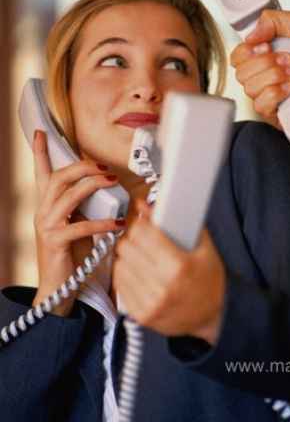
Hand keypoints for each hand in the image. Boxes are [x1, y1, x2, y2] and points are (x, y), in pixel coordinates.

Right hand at [32, 130, 124, 315]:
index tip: (41, 132)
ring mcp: (46, 227)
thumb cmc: (71, 256)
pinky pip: (79, 226)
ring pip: (66, 195)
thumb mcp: (78, 225)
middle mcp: (42, 212)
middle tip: (104, 166)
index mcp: (46, 206)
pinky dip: (101, 222)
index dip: (40, 152)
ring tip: (112, 181)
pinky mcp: (55, 243)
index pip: (41, 174)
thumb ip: (85, 207)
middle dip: (82, 167)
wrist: (57, 289)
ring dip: (92, 185)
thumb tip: (107, 189)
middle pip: (58, 178)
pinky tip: (118, 223)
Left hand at [112, 200, 225, 344]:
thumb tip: (148, 204)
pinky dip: (126, 274)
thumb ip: (178, 220)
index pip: (142, 233)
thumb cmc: (210, 279)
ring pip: (119, 264)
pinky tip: (139, 272)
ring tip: (141, 256)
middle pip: (127, 246)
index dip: (142, 223)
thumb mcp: (203, 247)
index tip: (145, 223)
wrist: (214, 316)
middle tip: (143, 238)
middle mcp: (163, 287)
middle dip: (134, 238)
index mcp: (180, 267)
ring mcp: (151, 303)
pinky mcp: (141, 315)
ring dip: (128, 256)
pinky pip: (119, 284)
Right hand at [231, 10, 289, 126]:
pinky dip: (276, 94)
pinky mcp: (277, 116)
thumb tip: (250, 34)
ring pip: (250, 89)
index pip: (238, 57)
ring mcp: (270, 98)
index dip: (249, 51)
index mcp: (266, 57)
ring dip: (276, 77)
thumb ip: (272, 19)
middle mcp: (265, 77)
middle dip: (268, 63)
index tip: (267, 46)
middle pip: (241, 73)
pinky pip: (261, 106)